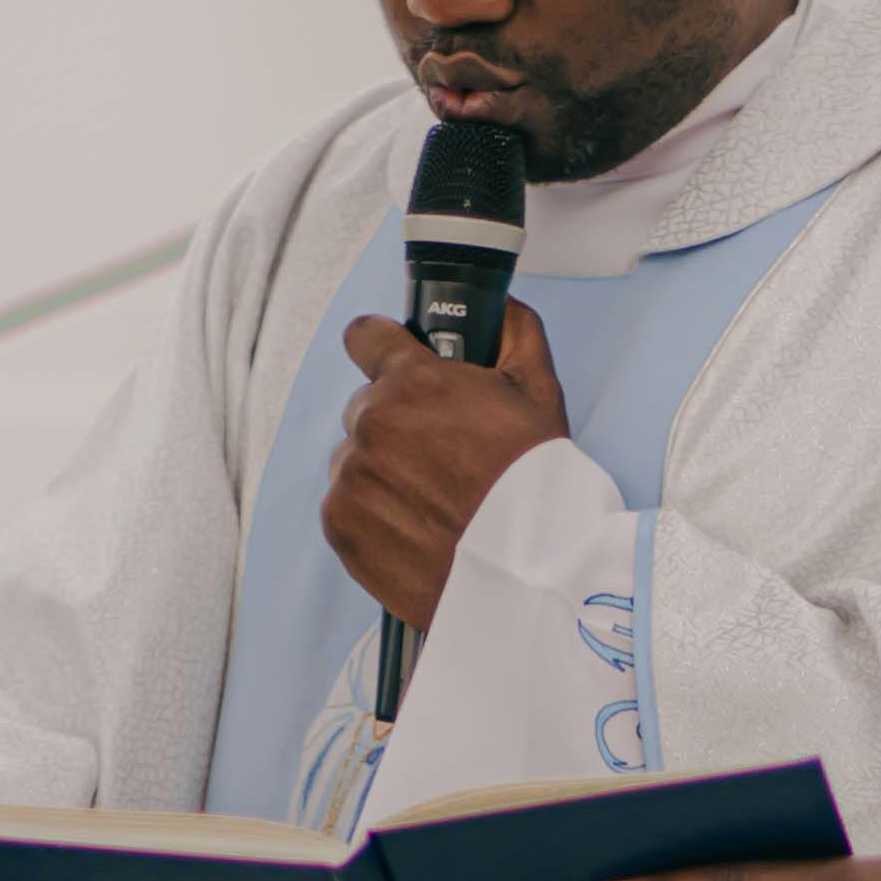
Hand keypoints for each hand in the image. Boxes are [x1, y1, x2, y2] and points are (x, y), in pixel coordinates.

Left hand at [320, 303, 568, 630]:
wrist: (526, 570)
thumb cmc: (536, 483)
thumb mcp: (539, 392)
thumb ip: (514, 333)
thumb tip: (496, 309)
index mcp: (414, 381)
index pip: (365, 337)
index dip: (381, 345)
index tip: (388, 357)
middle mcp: (373, 423)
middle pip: (365, 407)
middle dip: (395, 422)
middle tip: (439, 453)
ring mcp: (352, 476)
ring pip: (354, 458)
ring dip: (381, 470)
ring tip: (430, 499)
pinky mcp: (341, 524)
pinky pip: (344, 504)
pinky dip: (371, 513)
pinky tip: (414, 525)